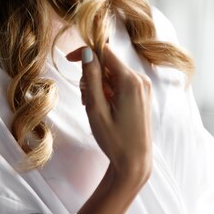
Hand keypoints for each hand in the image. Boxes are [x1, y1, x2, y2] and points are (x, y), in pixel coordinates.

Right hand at [67, 45, 152, 185]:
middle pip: (108, 63)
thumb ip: (91, 78)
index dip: (85, 52)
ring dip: (99, 85)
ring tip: (95, 107)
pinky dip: (109, 90)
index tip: (69, 60)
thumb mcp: (96, 109)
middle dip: (92, 75)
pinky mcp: (143, 93)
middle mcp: (141, 79)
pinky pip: (121, 82)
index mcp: (130, 81)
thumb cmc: (114, 139)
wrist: (135, 161)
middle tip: (85, 100)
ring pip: (113, 73)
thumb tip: (87, 52)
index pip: (105, 51)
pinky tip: (105, 108)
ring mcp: (144, 86)